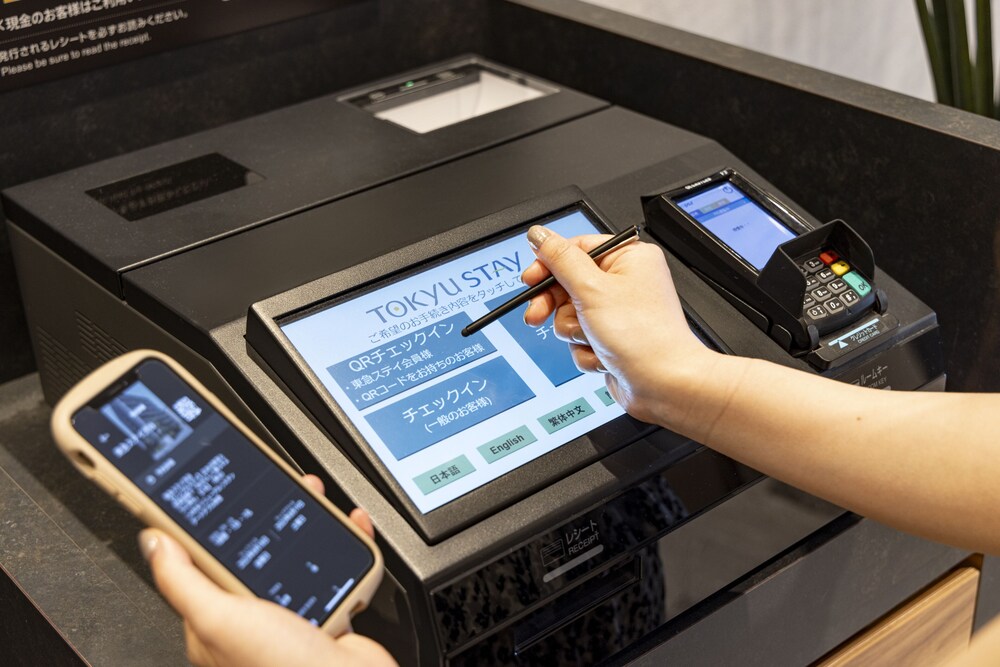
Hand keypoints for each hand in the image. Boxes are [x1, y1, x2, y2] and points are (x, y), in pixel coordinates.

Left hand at [139, 475, 395, 666]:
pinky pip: (338, 564)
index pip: (203, 563)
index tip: (217, 493)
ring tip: (313, 495)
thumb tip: (152, 542)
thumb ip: (182, 580)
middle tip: (276, 484)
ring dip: (309, 519)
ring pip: (298, 552)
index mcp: (217, 623)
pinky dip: (348, 539)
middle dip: (266, 513)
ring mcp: (294, 613)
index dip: (210, 526)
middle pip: (255, 550)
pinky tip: (349, 525)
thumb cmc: (280, 664)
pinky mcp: (331, 608)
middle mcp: (254, 618)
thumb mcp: (217, 617)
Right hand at [521, 226, 715, 424]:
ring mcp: (619, 312)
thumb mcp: (591, 289)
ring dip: (575, 332)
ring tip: (593, 338)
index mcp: (628, 257)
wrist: (663, 385)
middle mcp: (626, 281)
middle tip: (539, 315)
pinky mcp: (612, 338)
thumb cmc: (643, 336)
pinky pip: (580, 338)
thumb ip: (560, 260)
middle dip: (558, 306)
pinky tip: (603, 355)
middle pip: (568, 283)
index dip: (549, 265)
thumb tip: (539, 235)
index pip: (576, 249)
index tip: (530, 279)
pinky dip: (586, 350)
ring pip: (570, 315)